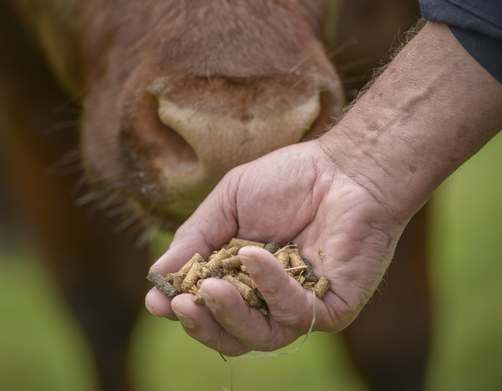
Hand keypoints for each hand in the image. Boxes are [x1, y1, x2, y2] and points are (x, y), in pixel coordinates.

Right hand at [144, 139, 409, 355]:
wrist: (345, 166)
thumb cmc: (288, 180)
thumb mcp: (227, 205)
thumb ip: (194, 241)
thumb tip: (156, 277)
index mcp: (244, 280)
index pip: (209, 310)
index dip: (184, 310)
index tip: (157, 299)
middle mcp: (271, 301)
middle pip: (232, 335)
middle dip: (202, 324)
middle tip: (180, 304)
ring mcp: (302, 307)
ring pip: (261, 335)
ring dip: (229, 314)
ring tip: (209, 287)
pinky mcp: (333, 308)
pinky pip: (296, 312)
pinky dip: (270, 287)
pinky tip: (252, 256)